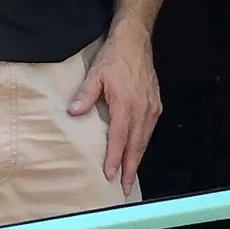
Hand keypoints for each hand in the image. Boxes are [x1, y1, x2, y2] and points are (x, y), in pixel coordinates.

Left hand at [70, 19, 160, 184]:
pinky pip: (149, 131)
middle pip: (135, 146)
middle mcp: (141, 110)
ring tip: (130, 175)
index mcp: (125, 105)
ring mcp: (151, 108)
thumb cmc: (115, 58)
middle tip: (125, 187)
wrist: (136, 41)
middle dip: (130, 168)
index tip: (109, 175)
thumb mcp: (95, 74)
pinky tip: (136, 151)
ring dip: (137, 159)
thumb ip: (85, 96)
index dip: (114, 159)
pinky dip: (142, 144)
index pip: (119, 139)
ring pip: (144, 140)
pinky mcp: (156, 105)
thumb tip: (73, 113)